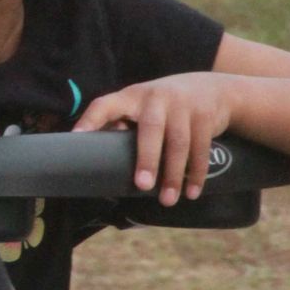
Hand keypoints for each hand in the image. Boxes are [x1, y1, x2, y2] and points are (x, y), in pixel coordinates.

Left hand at [74, 70, 237, 205]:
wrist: (213, 88)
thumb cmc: (164, 106)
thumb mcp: (142, 107)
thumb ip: (124, 126)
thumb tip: (98, 160)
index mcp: (131, 97)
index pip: (105, 105)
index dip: (90, 120)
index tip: (76, 138)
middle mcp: (156, 97)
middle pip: (152, 128)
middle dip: (148, 158)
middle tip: (143, 186)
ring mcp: (183, 105)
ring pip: (179, 143)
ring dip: (174, 175)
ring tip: (167, 200)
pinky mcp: (205, 116)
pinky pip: (201, 148)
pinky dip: (197, 173)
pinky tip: (192, 192)